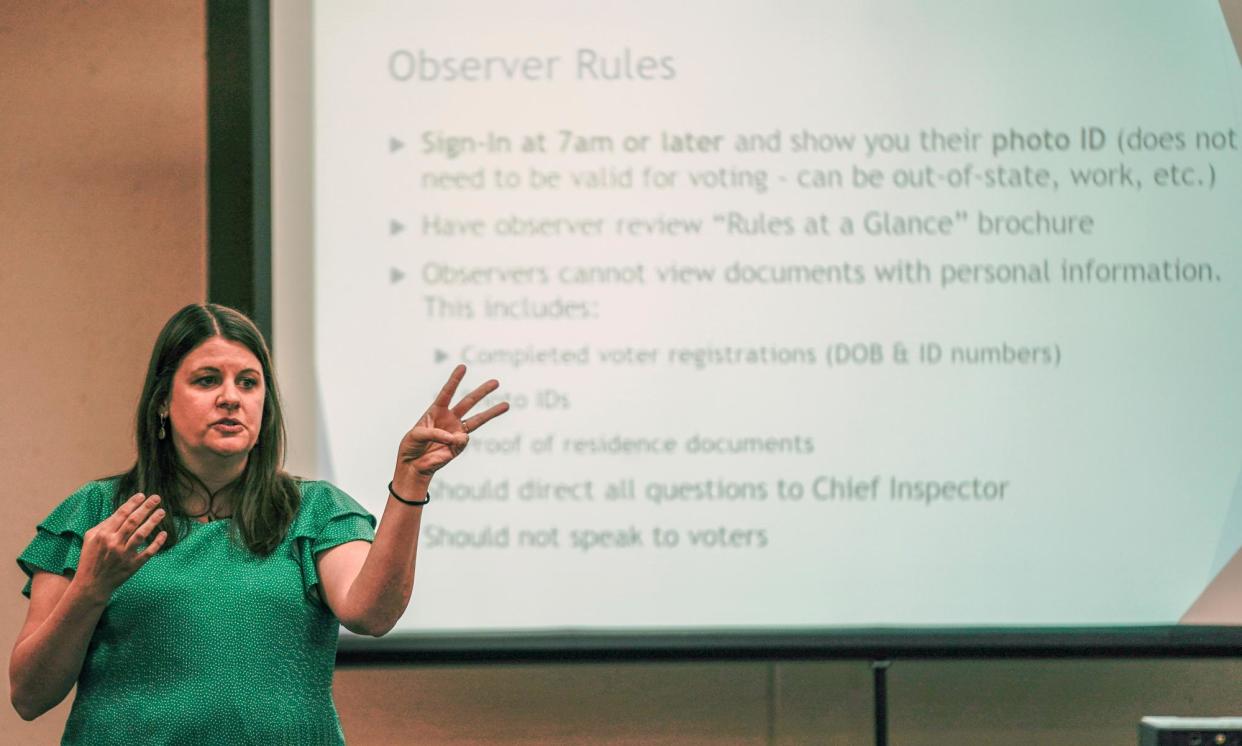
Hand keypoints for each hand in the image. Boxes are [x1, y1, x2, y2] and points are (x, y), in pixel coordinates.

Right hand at [75, 493, 167, 601]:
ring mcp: (124, 554)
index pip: (121, 514)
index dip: (133, 503)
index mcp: (103, 534)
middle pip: (133, 521)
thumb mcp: (90, 539)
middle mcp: (114, 543)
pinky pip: (148, 552)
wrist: (91, 584)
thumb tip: (121, 512)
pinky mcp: (133, 565)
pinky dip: (157, 542)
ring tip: (162, 511)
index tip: (142, 495)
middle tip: (156, 498)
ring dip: (153, 521)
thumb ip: (104, 524)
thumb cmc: (90, 558)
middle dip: (146, 507)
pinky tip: (164, 533)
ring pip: (142, 534)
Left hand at [394, 364, 509, 479]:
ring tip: (506, 404)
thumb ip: (435, 433)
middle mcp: (449, 419)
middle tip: (496, 382)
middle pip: (469, 402)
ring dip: (492, 412)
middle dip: (482, 391)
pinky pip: (463, 441)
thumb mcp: (417, 435)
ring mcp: (456, 432)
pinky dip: (456, 442)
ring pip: (478, 419)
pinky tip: (448, 445)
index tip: (463, 367)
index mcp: (436, 411)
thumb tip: (459, 437)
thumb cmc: (411, 446)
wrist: (413, 466)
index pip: (447, 392)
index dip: (455, 380)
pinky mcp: (459, 446)